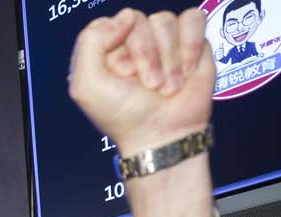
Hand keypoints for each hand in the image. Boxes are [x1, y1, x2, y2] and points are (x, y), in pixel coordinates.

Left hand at [69, 8, 215, 216]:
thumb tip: (126, 16)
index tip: (121, 74)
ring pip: (165, 20)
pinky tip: (186, 72)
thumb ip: (90, 43)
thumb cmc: (123, 115)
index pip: (108, 23)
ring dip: (168, 60)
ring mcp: (164, 40)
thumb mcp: (86, 86)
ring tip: (167, 86)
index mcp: (105, 48)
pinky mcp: (193, 42)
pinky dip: (191, 47)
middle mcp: (134, 40)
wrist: (162, 134)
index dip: (116, 46)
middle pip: (139, 19)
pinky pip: (194, 19)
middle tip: (149, 85)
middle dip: (145, 56)